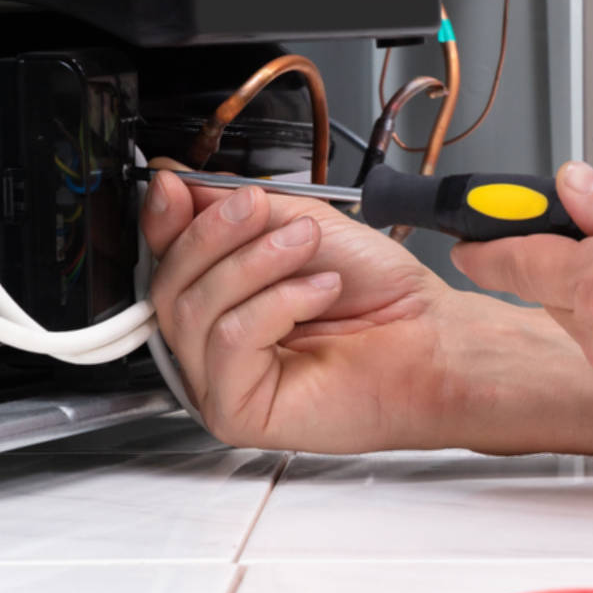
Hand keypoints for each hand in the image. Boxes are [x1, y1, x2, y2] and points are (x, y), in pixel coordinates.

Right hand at [140, 163, 472, 452]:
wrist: (430, 337)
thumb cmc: (380, 292)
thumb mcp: (300, 224)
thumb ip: (233, 206)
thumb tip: (171, 182)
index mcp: (222, 297)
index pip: (164, 259)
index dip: (162, 220)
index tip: (174, 184)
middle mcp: (212, 342)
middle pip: (166, 283)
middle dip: (214, 234)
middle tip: (262, 210)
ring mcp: (219, 380)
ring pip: (191, 309)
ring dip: (255, 263)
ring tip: (306, 248)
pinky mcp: (236, 410)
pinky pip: (228, 341)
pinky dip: (276, 304)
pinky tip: (318, 293)